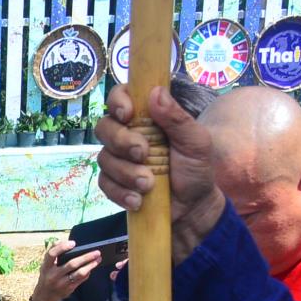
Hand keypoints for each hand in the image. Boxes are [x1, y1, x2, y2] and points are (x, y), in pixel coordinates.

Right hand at [32, 239, 101, 300]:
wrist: (45, 295)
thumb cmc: (48, 274)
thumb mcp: (45, 264)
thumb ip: (53, 253)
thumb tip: (64, 241)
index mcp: (46, 267)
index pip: (52, 254)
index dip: (62, 247)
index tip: (73, 243)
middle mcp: (53, 275)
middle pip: (71, 264)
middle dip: (86, 257)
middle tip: (97, 252)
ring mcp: (61, 283)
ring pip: (79, 273)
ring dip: (90, 265)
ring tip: (98, 259)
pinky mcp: (68, 289)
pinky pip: (81, 279)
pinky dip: (87, 273)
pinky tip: (91, 267)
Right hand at [97, 84, 227, 260]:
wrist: (191, 208)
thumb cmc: (196, 169)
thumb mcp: (195, 141)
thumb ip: (177, 118)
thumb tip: (156, 92)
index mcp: (147, 118)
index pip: (120, 97)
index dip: (118, 101)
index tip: (129, 114)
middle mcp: (127, 135)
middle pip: (104, 127)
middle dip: (121, 141)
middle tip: (143, 154)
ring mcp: (118, 160)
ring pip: (104, 158)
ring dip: (126, 172)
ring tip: (148, 184)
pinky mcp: (113, 183)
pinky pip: (105, 183)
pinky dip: (121, 192)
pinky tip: (138, 199)